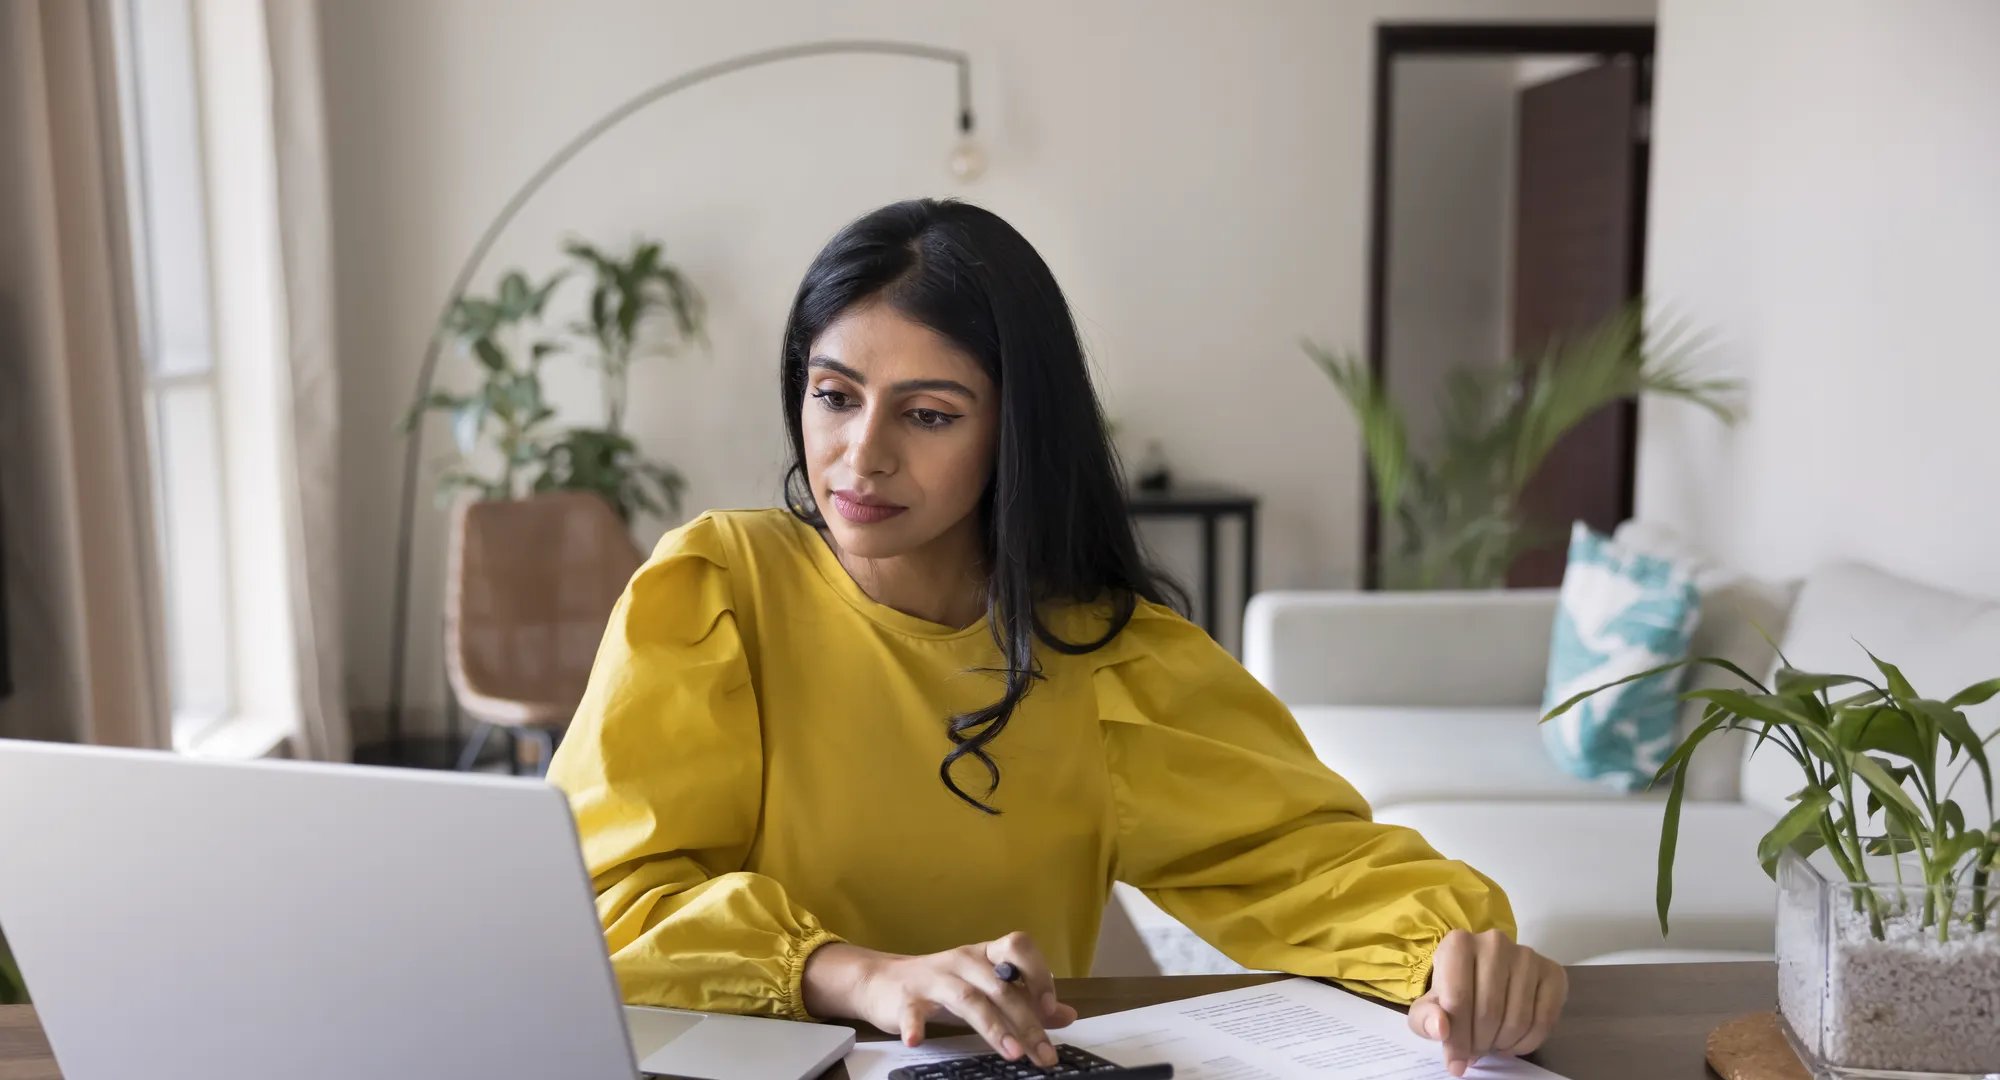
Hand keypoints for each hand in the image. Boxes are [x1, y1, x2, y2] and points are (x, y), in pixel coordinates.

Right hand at [801, 931, 1078, 1066]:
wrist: (883, 982)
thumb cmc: (943, 987)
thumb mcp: (986, 990)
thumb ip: (1025, 1001)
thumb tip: (1067, 1014)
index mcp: (986, 956)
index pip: (1018, 947)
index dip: (1038, 973)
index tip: (1051, 1007)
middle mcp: (963, 961)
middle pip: (1001, 986)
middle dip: (1027, 1022)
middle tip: (1044, 1054)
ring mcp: (934, 978)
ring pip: (968, 999)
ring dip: (993, 1027)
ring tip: (1012, 1054)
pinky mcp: (906, 998)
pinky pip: (911, 1011)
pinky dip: (914, 1025)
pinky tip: (917, 1040)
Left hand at [1407, 929, 1565, 1076]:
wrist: (1483, 975)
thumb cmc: (1453, 992)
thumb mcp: (1429, 1007)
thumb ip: (1425, 1019)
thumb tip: (1441, 1029)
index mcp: (1458, 944)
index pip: (1458, 1000)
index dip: (1457, 1040)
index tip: (1456, 1064)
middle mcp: (1495, 942)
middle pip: (1489, 1012)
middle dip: (1480, 1043)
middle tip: (1475, 1052)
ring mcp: (1527, 955)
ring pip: (1518, 1019)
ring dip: (1503, 1044)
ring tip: (1492, 1043)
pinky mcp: (1553, 972)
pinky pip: (1545, 1020)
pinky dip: (1528, 1042)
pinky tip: (1513, 1041)